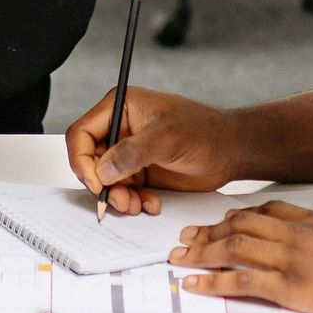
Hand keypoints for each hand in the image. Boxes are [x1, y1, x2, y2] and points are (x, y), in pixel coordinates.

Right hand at [66, 88, 249, 216]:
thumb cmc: (205, 131)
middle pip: (90, 160)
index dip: (82, 160)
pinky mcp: (139, 171)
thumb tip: (102, 170)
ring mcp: (129, 152)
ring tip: (136, 205)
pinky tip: (150, 204)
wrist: (231, 151)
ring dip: (118, 197)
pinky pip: (123, 191)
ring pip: (105, 180)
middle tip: (119, 200)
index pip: (82, 133)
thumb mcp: (167, 138)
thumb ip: (132, 152)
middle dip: (101, 184)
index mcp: (121, 107)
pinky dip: (132, 201)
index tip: (95, 182)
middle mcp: (120, 129)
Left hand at [170, 202, 312, 312]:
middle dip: (210, 230)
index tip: (222, 220)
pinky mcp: (292, 289)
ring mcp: (293, 260)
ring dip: (203, 251)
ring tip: (181, 256)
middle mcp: (299, 234)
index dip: (238, 215)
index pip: (268, 210)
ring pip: (234, 247)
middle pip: (242, 225)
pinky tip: (195, 283)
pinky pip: (242, 281)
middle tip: (187, 236)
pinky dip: (213, 280)